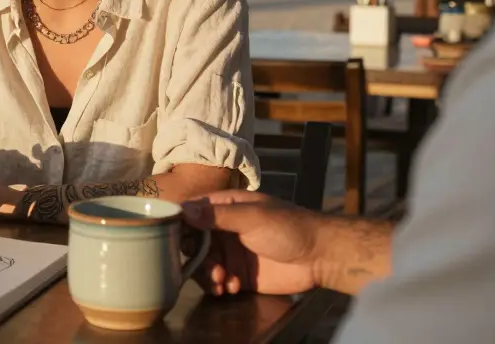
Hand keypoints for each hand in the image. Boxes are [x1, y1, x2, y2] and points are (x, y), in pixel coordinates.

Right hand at [182, 190, 320, 295]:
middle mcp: (224, 229)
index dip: (181, 224)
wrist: (320, 257)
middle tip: (205, 264)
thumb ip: (218, 215)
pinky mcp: (239, 275)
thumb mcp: (252, 217)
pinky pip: (217, 281)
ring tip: (221, 280)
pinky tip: (231, 287)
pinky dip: (219, 285)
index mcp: (226, 207)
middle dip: (194, 255)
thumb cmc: (288, 227)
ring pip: (203, 264)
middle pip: (194, 242)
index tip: (174, 237)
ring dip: (206, 274)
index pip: (193, 212)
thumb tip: (184, 210)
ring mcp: (231, 253)